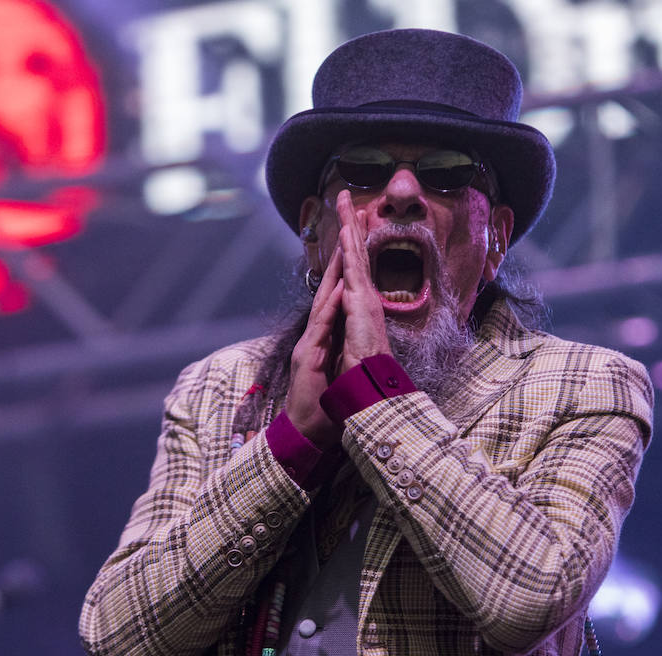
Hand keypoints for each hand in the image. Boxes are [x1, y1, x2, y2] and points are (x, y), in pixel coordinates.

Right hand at [285, 246, 344, 449]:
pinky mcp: (309, 356)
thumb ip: (340, 350)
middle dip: (340, 252)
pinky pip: (323, 326)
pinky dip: (331, 305)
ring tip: (344, 241)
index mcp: (325, 334)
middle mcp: (316, 333)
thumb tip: (350, 336)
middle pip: (329, 286)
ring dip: (334, 270)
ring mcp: (311, 342)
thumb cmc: (323, 405)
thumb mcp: (338, 372)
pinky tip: (340, 286)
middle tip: (347, 217)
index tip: (356, 237)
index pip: (337, 294)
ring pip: (324, 299)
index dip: (346, 265)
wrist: (305, 431)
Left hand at [332, 190, 390, 374]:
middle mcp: (363, 296)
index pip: (353, 267)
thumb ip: (348, 323)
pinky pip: (354, 268)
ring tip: (346, 201)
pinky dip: (351, 248)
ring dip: (350, 226)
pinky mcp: (361, 302)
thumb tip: (348, 313)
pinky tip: (348, 229)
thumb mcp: (347, 341)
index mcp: (358, 304)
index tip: (351, 222)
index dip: (352, 243)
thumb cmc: (358, 369)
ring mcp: (363, 297)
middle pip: (356, 252)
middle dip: (352, 224)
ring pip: (355, 253)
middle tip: (348, 198)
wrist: (366, 383)